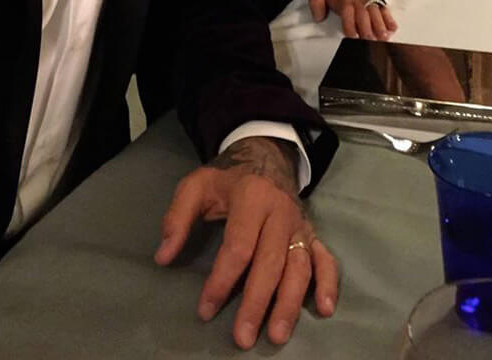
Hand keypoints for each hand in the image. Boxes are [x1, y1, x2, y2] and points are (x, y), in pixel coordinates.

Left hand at [155, 137, 337, 348]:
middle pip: (270, 262)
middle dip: (256, 303)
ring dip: (290, 302)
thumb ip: (177, 218)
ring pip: (299, 266)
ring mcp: (299, 224)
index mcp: (251, 197)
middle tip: (242, 338)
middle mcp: (280, 212)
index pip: (238, 246)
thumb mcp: (196, 186)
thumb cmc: (228, 177)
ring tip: (277, 335)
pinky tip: (325, 309)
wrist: (265, 154)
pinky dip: (328, 283)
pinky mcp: (312, 233)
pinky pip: (325, 259)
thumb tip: (163, 256)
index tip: (205, 309)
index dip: (222, 280)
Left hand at [309, 0, 397, 39]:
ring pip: (376, 16)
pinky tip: (392, 28)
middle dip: (367, 32)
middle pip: (365, 20)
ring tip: (383, 37)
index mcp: (344, 2)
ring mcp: (369, 1)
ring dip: (380, 28)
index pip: (348, 20)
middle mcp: (358, 3)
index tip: (352, 38)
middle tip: (370, 41)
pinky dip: (389, 19)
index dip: (350, 31)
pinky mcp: (377, 0)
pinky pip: (385, 10)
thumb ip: (315, 2)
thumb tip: (318, 17)